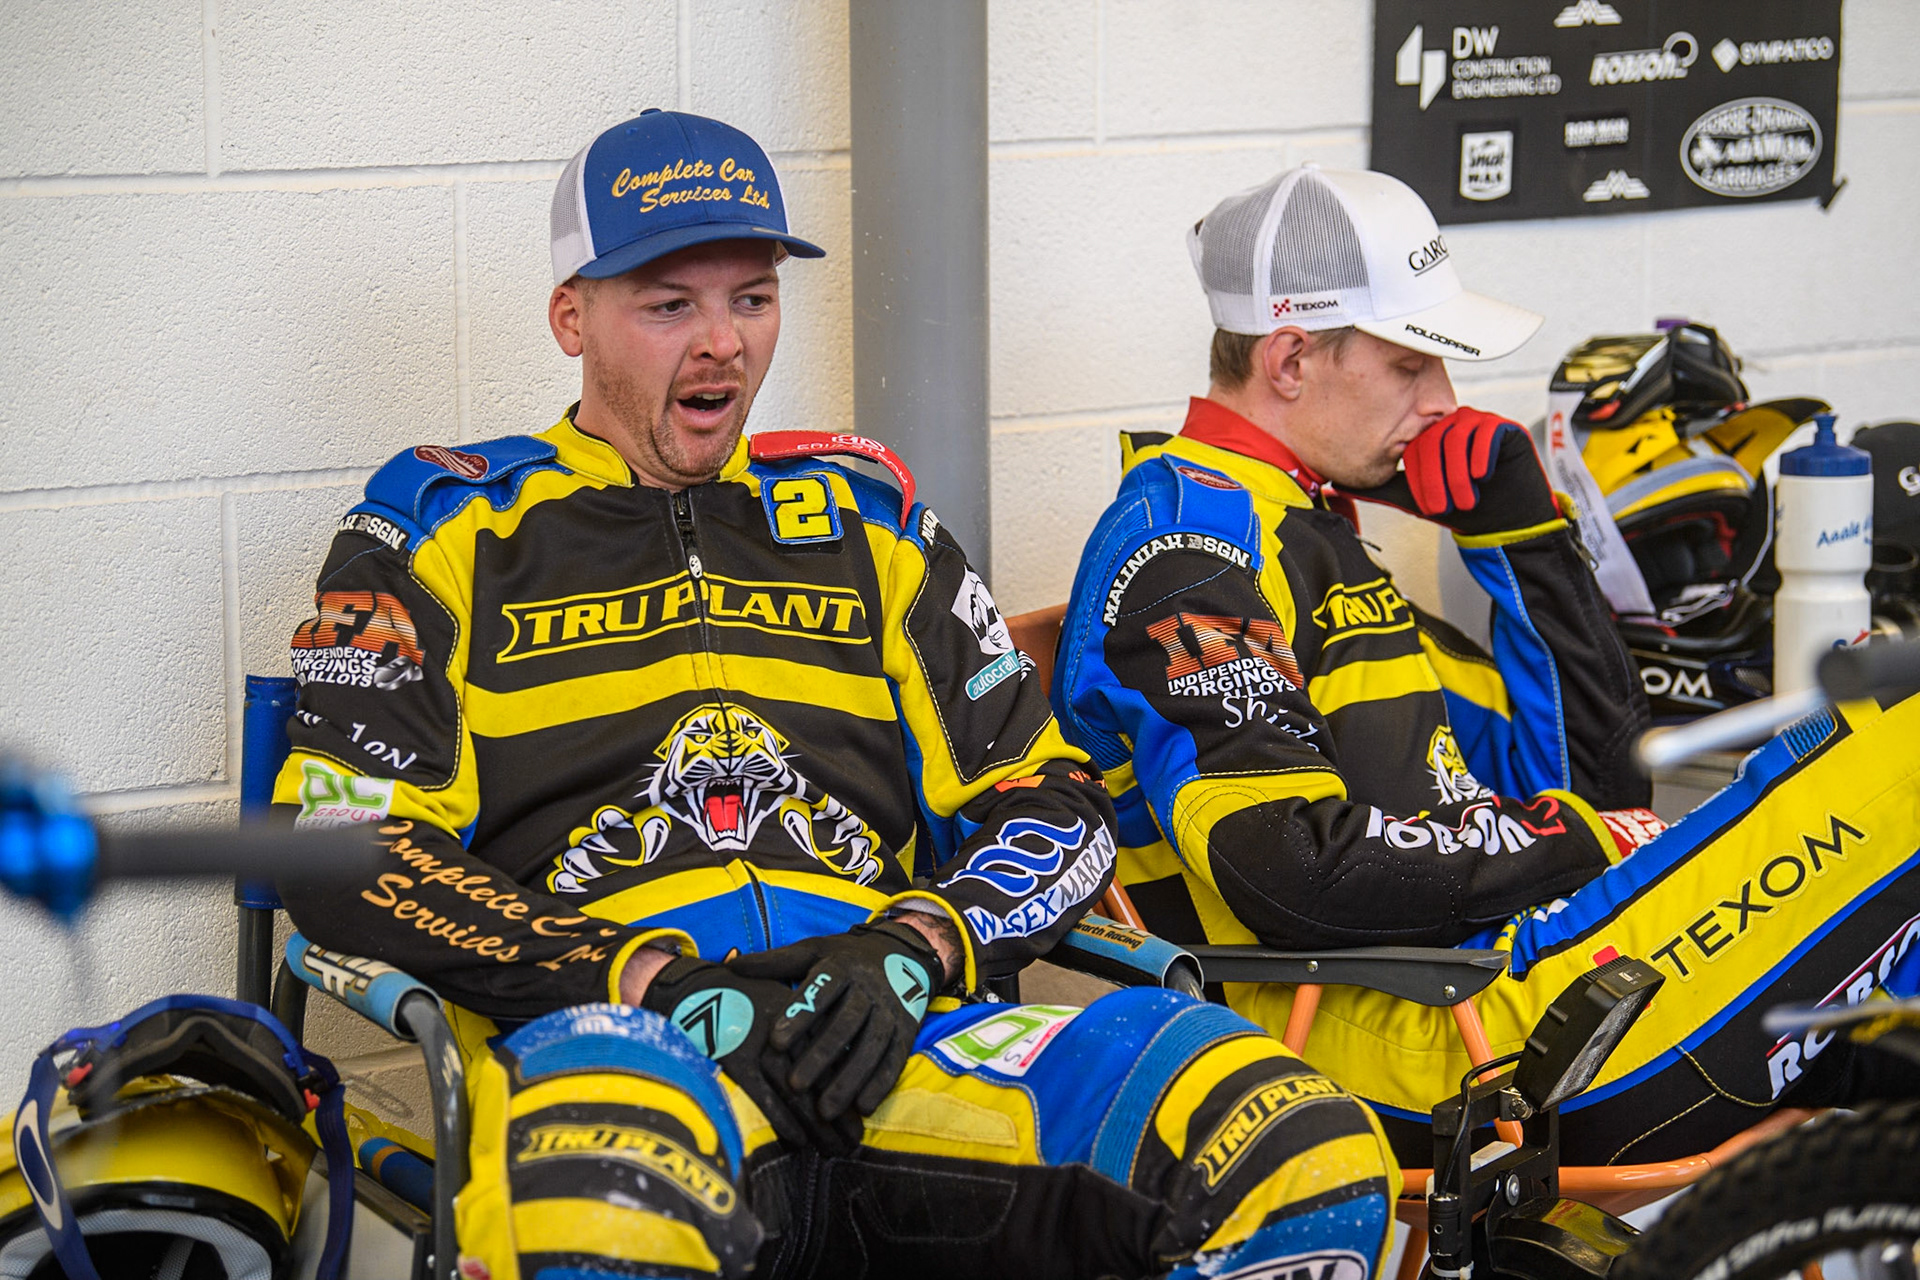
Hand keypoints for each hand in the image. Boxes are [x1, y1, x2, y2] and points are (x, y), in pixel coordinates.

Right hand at [640, 955, 857, 1150]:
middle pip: (823, 1078)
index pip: (836, 1056)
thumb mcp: (782, 999)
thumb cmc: (743, 997)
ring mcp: (762, 1045)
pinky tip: (799, 1141)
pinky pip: (765, 1096)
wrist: (696, 988)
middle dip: (840, 1114)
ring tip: (836, 1148)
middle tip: (854, 1142)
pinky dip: (783, 1119)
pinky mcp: (737, 1059)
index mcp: (804, 1013)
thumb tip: (838, 1061)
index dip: (849, 1088)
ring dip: (820, 1125)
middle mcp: (788, 1029)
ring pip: (799, 1093)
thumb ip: (808, 1025)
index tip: (860, 1116)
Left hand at [728, 920, 941, 1123]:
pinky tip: (863, 1107)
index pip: (820, 990)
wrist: (903, 953)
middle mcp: (869, 988)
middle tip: (795, 1085)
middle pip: (845, 1023)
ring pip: (871, 1046)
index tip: (775, 1041)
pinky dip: (881, 1083)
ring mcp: (891, 1010)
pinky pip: (895, 1059)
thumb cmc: (844, 958)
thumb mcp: (812, 952)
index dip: (799, 1015)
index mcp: (841, 966)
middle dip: (821, 1055)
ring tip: (826, 1110)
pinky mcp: (906, 1031)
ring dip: (850, 1079)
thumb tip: (730, 964)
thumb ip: (774, 962)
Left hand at [1349, 408, 1557, 536]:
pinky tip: (1483, 476)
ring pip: (1456, 438)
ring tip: (1466, 500)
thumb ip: (1379, 489)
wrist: (1507, 521)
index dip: (1419, 478)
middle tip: (1445, 507)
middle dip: (1437, 480)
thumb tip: (1336, 485)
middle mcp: (1451, 425)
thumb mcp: (1414, 500)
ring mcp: (1478, 423)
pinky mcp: (1504, 427)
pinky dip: (1481, 456)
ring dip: (1458, 474)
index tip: (1428, 507)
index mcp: (1430, 437)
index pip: (1414, 447)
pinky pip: (1487, 432)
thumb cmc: (1463, 509)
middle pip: (1433, 441)